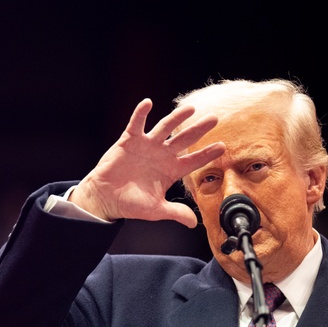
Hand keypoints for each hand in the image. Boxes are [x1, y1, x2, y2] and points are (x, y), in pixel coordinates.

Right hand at [70, 99, 222, 226]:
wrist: (105, 198)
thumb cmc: (130, 204)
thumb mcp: (155, 210)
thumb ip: (175, 213)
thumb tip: (194, 223)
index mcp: (170, 171)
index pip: (193, 160)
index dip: (207, 153)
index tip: (222, 146)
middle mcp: (161, 155)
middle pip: (184, 139)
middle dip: (199, 129)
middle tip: (214, 119)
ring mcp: (146, 146)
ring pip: (164, 127)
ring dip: (176, 117)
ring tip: (189, 108)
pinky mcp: (129, 141)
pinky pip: (136, 124)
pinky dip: (141, 113)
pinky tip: (148, 103)